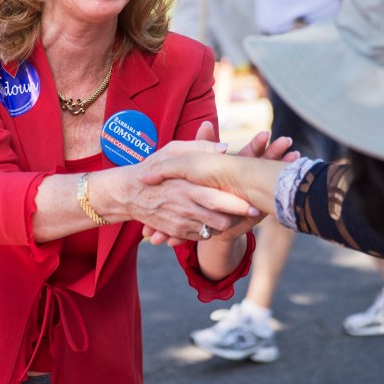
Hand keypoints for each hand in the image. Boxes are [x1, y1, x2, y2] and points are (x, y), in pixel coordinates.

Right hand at [124, 139, 257, 243]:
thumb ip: (199, 147)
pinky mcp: (177, 232)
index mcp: (187, 187)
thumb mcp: (172, 150)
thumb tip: (224, 147)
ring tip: (232, 212)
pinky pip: (201, 236)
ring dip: (225, 224)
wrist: (129, 193)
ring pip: (212, 231)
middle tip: (249, 210)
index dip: (237, 206)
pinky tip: (213, 217)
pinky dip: (210, 229)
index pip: (217, 201)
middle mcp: (185, 209)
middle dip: (237, 219)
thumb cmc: (153, 166)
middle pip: (220, 222)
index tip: (254, 206)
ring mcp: (180, 223)